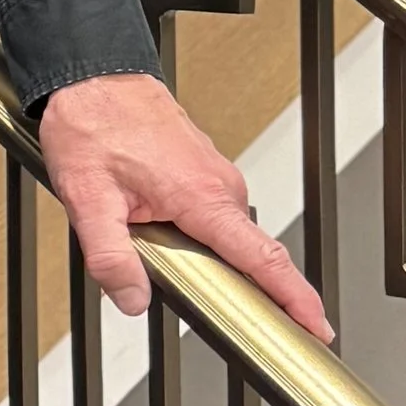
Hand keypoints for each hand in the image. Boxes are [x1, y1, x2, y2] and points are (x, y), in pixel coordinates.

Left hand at [37, 73, 332, 343]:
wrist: (92, 78)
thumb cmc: (92, 124)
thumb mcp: (88, 199)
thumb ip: (110, 257)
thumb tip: (131, 299)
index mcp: (203, 195)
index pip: (263, 258)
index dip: (295, 298)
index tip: (317, 327)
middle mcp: (221, 185)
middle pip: (248, 256)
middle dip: (240, 289)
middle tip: (212, 312)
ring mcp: (217, 177)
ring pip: (226, 237)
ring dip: (208, 258)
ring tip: (162, 258)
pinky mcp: (205, 173)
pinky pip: (214, 217)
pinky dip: (200, 236)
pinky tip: (161, 231)